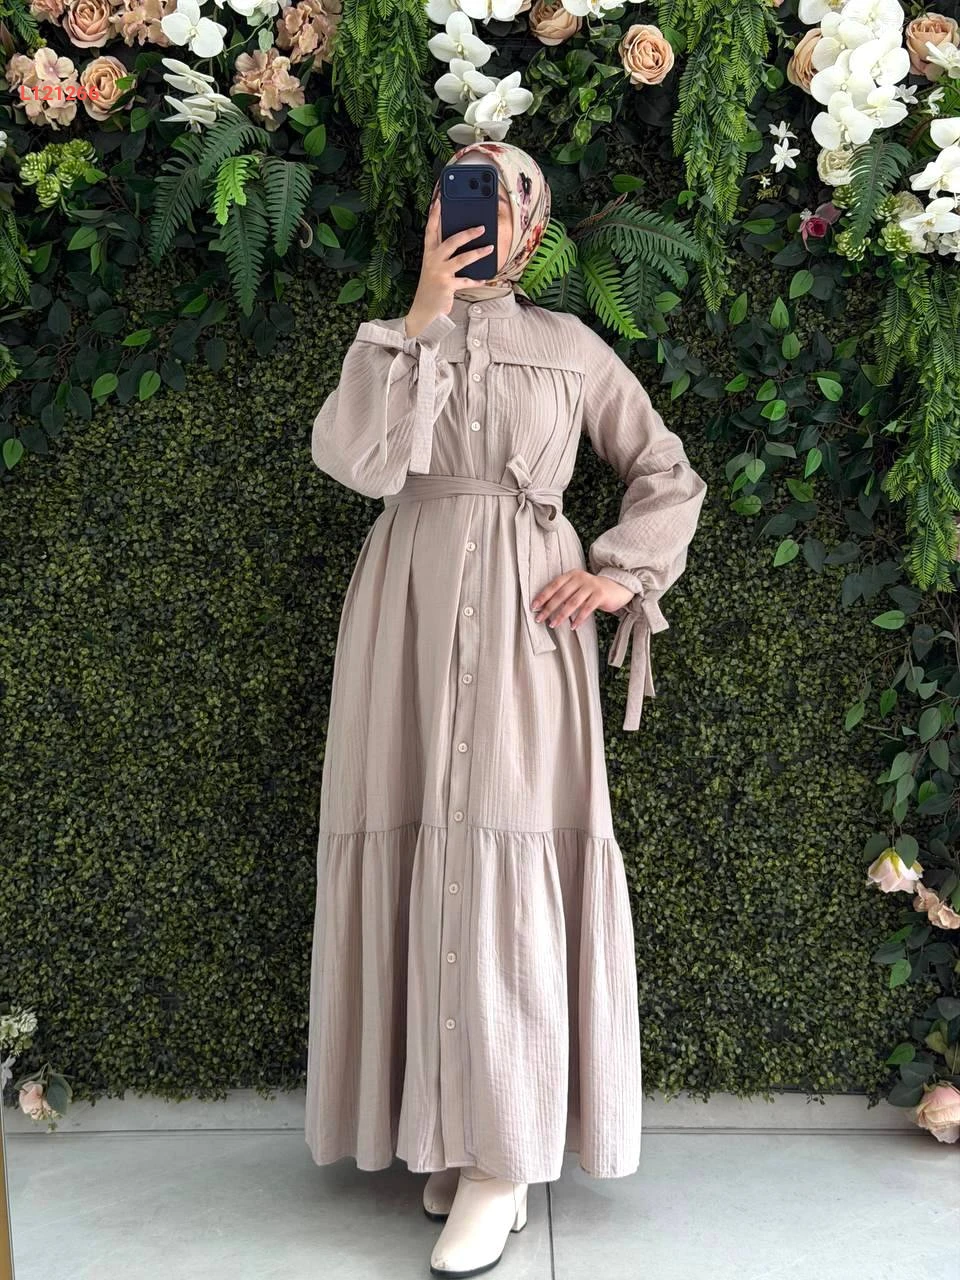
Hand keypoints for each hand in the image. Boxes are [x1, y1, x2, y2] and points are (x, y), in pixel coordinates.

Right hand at [404, 199, 494, 337]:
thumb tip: (462, 240)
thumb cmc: (431, 287)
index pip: (431, 230)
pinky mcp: (447, 286)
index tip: (439, 200)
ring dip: (478, 253)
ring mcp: (440, 273)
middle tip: (482, 227)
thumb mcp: (434, 268)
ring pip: (462, 259)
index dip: (434, 214)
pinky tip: (485, 278)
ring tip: (490, 248)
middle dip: (467, 233)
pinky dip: (476, 280)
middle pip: (451, 241)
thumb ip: (443, 255)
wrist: (423, 311)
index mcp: (429, 253)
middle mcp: (433, 261)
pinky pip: (466, 281)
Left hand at [531, 571, 633, 631]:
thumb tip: (545, 608)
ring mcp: (591, 585)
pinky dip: (579, 618)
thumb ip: (565, 593)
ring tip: (553, 624)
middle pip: (561, 594)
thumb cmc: (592, 591)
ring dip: (561, 615)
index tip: (534, 607)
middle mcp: (580, 578)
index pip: (554, 585)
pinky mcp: (600, 594)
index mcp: (571, 575)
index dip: (543, 596)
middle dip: (549, 608)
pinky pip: (587, 608)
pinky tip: (573, 626)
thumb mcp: (577, 587)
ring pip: (572, 602)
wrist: (616, 587)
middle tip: (540, 619)